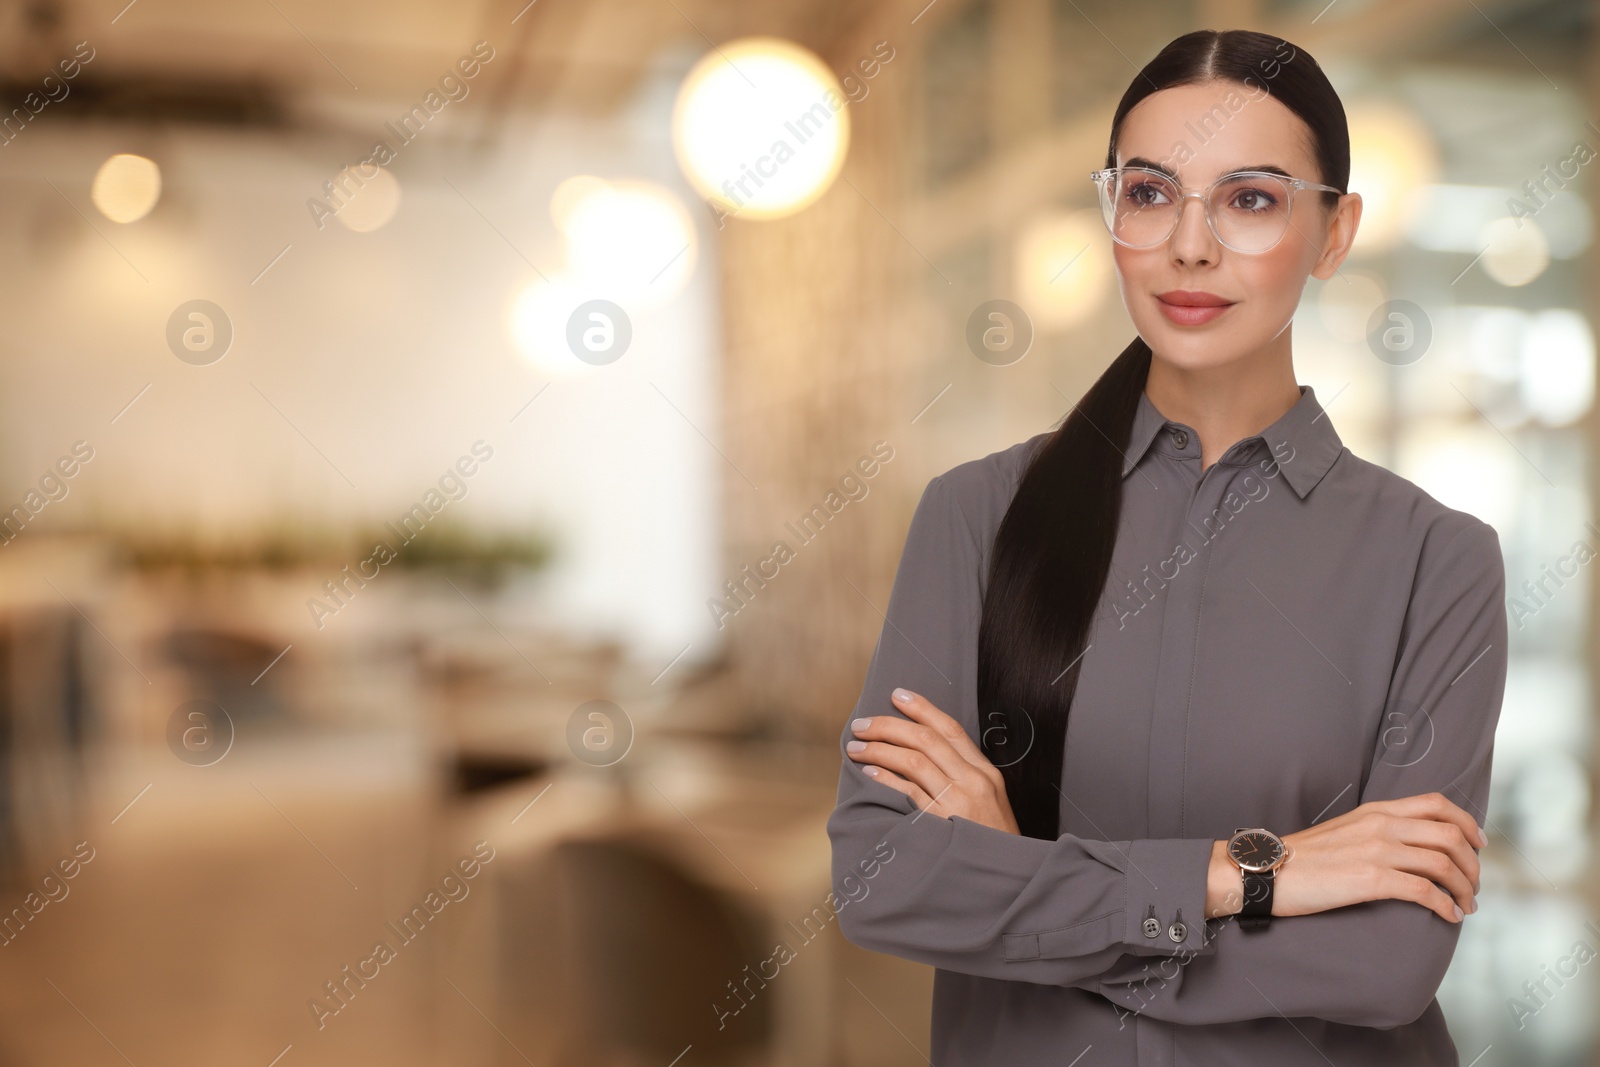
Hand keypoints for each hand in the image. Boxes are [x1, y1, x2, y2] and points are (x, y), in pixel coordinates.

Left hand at [846, 688, 1019, 834]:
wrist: (1007, 878)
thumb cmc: (993, 841)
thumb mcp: (989, 801)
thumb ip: (963, 776)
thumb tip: (924, 754)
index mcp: (986, 771)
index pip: (950, 729)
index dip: (922, 708)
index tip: (897, 695)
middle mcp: (974, 781)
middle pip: (926, 739)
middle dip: (889, 726)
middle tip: (862, 724)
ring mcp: (960, 802)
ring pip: (914, 761)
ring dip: (879, 750)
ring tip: (856, 747)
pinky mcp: (943, 824)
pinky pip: (910, 793)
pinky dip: (887, 778)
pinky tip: (870, 772)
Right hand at [1213, 792, 1485, 923]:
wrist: (1267, 871)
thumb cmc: (1302, 859)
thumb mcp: (1344, 831)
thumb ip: (1377, 832)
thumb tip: (1410, 849)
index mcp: (1375, 811)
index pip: (1436, 803)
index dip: (1467, 822)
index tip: (1478, 844)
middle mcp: (1380, 825)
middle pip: (1449, 834)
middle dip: (1472, 863)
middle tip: (1473, 885)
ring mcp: (1375, 850)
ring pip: (1443, 863)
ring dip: (1464, 887)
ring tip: (1466, 904)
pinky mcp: (1369, 879)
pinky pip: (1423, 890)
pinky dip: (1445, 905)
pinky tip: (1449, 915)